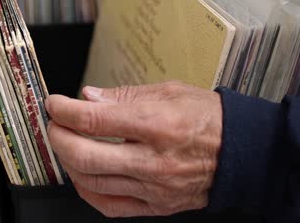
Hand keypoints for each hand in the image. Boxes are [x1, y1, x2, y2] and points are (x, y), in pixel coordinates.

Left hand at [46, 82, 222, 217]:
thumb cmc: (210, 119)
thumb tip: (88, 98)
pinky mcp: (156, 206)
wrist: (244, 153)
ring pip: (92, 181)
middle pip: (86, 155)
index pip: (95, 120)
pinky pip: (110, 205)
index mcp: (158, 124)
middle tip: (54, 125)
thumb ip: (124, 96)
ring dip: (68, 162)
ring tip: (67, 145)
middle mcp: (154, 160)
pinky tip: (81, 176)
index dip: (64, 111)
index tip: (54, 104)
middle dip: (58, 137)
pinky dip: (87, 190)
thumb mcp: (170, 91)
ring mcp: (154, 187)